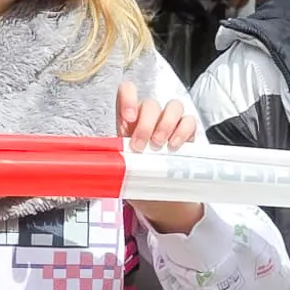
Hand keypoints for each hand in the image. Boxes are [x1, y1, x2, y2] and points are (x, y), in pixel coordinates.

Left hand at [118, 80, 202, 234]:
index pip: (128, 92)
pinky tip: (175, 146)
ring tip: (160, 146)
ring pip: (173, 106)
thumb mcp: (122, 170)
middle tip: (141, 147)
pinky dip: (183, 131)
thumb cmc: (138, 179)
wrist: (160, 197)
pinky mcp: (187, 132)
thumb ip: (115, 162)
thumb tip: (99, 167)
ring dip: (166, 125)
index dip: (128, 98)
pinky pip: (189, 120)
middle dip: (145, 124)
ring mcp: (170, 123)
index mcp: (129, 122)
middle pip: (151, 104)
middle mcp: (149, 118)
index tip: (128, 118)